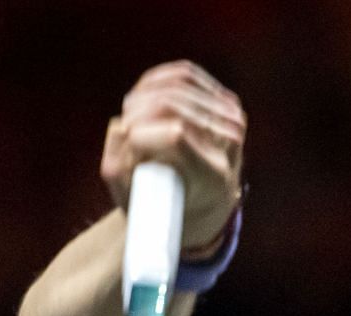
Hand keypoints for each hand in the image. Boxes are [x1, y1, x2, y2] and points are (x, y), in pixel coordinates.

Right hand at [100, 60, 245, 251]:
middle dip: (137, 109)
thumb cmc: (169, 204)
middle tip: (124, 123)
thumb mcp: (138, 202)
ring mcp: (232, 120)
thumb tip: (118, 126)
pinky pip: (186, 75)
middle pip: (172, 104)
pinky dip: (160, 79)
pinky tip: (144, 91)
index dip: (140, 132)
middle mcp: (229, 146)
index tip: (127, 141)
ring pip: (178, 84)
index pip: (174, 134)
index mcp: (214, 176)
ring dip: (145, 94)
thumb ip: (118, 171)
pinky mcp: (227, 102)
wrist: (209, 202)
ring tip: (131, 111)